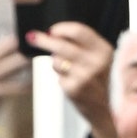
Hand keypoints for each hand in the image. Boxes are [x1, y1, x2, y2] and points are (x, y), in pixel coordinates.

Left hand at [27, 22, 116, 137]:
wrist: (104, 109)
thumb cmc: (98, 80)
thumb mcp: (99, 58)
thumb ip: (83, 45)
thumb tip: (54, 34)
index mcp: (104, 49)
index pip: (79, 32)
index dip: (62, 28)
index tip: (51, 29)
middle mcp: (95, 62)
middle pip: (62, 45)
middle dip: (44, 40)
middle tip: (32, 37)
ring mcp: (84, 77)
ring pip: (56, 61)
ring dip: (56, 62)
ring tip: (68, 69)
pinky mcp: (74, 89)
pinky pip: (58, 77)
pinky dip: (61, 78)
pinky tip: (71, 82)